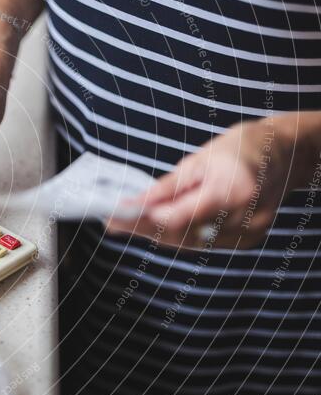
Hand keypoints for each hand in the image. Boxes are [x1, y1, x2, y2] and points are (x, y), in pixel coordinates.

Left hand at [106, 117, 301, 248]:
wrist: (282, 154)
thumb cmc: (236, 150)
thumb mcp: (198, 160)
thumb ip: (166, 187)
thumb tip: (133, 203)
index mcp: (232, 189)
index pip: (180, 216)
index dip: (145, 220)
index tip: (115, 216)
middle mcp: (244, 215)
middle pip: (183, 234)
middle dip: (144, 228)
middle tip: (113, 222)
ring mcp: (249, 232)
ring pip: (191, 243)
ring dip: (158, 234)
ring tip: (127, 223)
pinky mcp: (248, 239)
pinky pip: (204, 244)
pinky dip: (180, 235)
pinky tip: (158, 228)